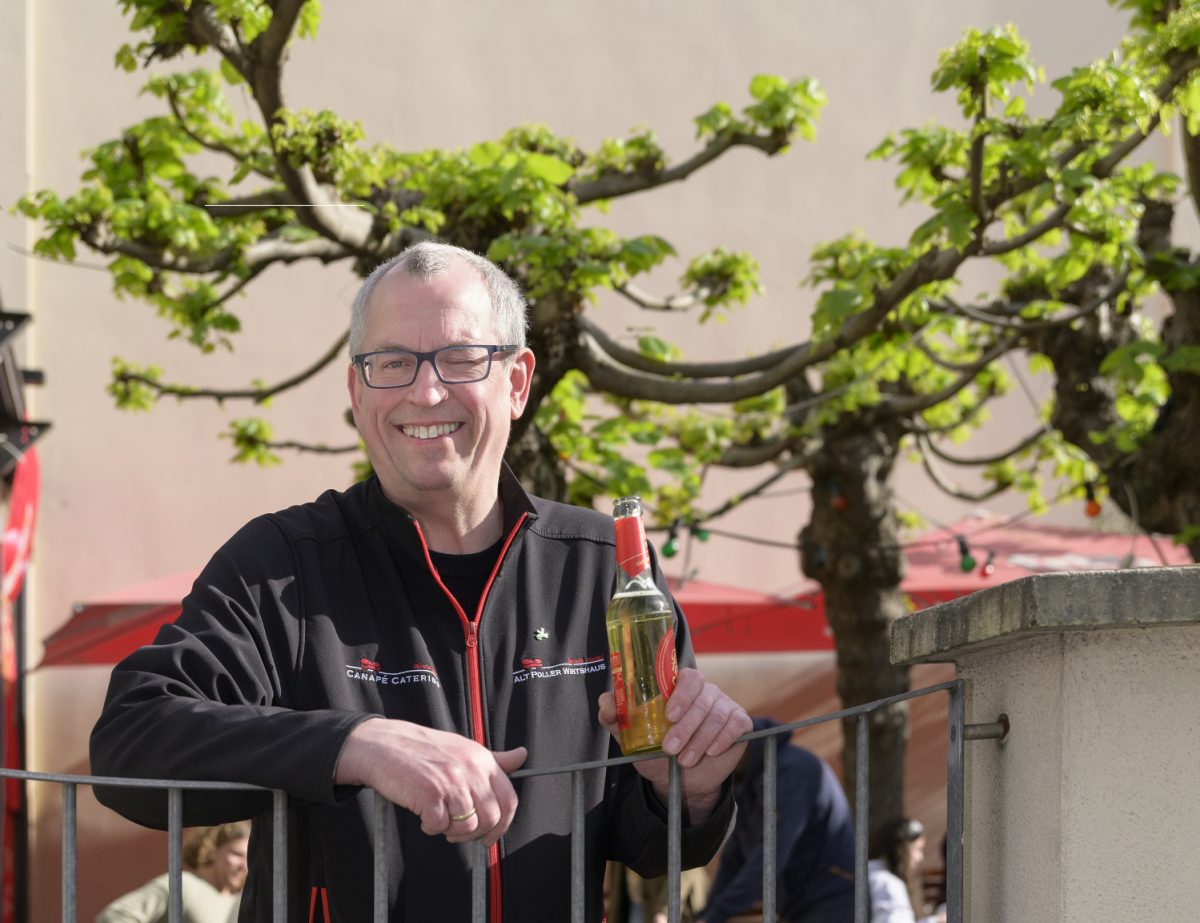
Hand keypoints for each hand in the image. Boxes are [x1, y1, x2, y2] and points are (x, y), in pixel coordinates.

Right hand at [335, 718, 525, 845]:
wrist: (383, 744)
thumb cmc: (422, 749)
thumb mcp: (463, 748)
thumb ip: (494, 759)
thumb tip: (522, 756)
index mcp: (482, 759)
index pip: (509, 800)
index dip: (503, 825)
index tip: (490, 836)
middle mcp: (470, 769)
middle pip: (491, 818)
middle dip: (475, 833)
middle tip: (457, 830)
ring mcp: (451, 782)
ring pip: (467, 826)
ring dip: (452, 832)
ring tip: (438, 819)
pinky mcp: (429, 794)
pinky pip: (440, 827)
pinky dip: (431, 828)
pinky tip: (423, 814)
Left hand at [598, 667, 748, 822]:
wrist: (681, 780)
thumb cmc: (656, 750)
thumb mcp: (632, 736)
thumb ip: (616, 717)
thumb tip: (605, 705)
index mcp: (681, 688)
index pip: (688, 677)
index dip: (681, 693)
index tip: (668, 714)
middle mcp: (705, 692)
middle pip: (703, 698)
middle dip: (687, 725)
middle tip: (670, 748)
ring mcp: (725, 705)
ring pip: (717, 715)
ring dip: (700, 739)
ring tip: (685, 760)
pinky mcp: (740, 723)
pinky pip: (737, 724)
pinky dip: (724, 739)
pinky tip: (711, 752)